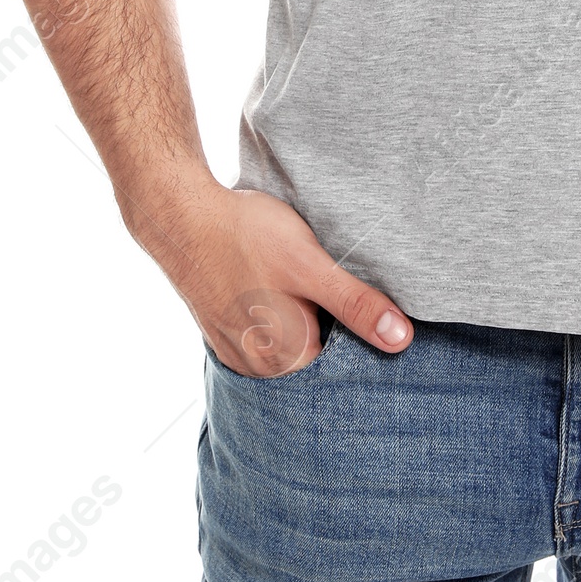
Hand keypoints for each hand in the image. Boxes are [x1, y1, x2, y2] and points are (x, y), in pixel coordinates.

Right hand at [126, 176, 413, 375]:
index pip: (345, 361)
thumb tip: (401, 340)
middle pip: (316, 349)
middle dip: (329, 320)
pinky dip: (274, 307)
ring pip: (289, 337)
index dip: (360, 329)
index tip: (361, 299)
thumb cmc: (245, 237)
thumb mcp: (310, 266)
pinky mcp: (222, 328)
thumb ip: (355, 304)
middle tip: (326, 279)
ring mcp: (236, 349)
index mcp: (284, 361)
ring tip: (296, 277)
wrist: (179, 214)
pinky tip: (271, 278)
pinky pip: (262, 327)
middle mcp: (258, 366)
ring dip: (301, 313)